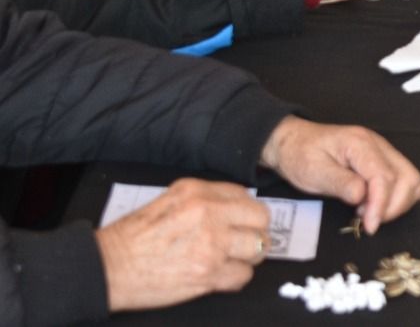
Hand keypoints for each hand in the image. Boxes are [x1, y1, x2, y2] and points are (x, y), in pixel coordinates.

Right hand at [96, 179, 269, 311]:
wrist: (107, 268)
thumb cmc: (130, 237)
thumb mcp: (166, 201)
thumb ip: (201, 200)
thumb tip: (232, 207)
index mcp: (197, 192)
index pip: (245, 196)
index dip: (246, 212)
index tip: (242, 221)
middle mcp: (208, 214)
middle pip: (260, 219)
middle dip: (256, 231)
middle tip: (245, 241)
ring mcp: (211, 245)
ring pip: (258, 248)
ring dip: (249, 256)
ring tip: (234, 259)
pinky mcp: (208, 274)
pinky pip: (243, 276)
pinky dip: (236, 278)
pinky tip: (222, 275)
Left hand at [260, 116, 419, 234]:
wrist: (295, 142)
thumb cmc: (300, 155)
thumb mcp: (313, 171)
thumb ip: (340, 183)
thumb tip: (362, 198)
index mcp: (360, 144)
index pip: (384, 176)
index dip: (380, 205)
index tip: (369, 226)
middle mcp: (379, 145)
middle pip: (408, 178)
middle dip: (393, 206)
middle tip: (367, 219)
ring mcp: (385, 151)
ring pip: (412, 179)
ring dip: (398, 202)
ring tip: (370, 211)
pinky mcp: (385, 160)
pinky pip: (406, 180)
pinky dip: (398, 197)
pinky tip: (374, 204)